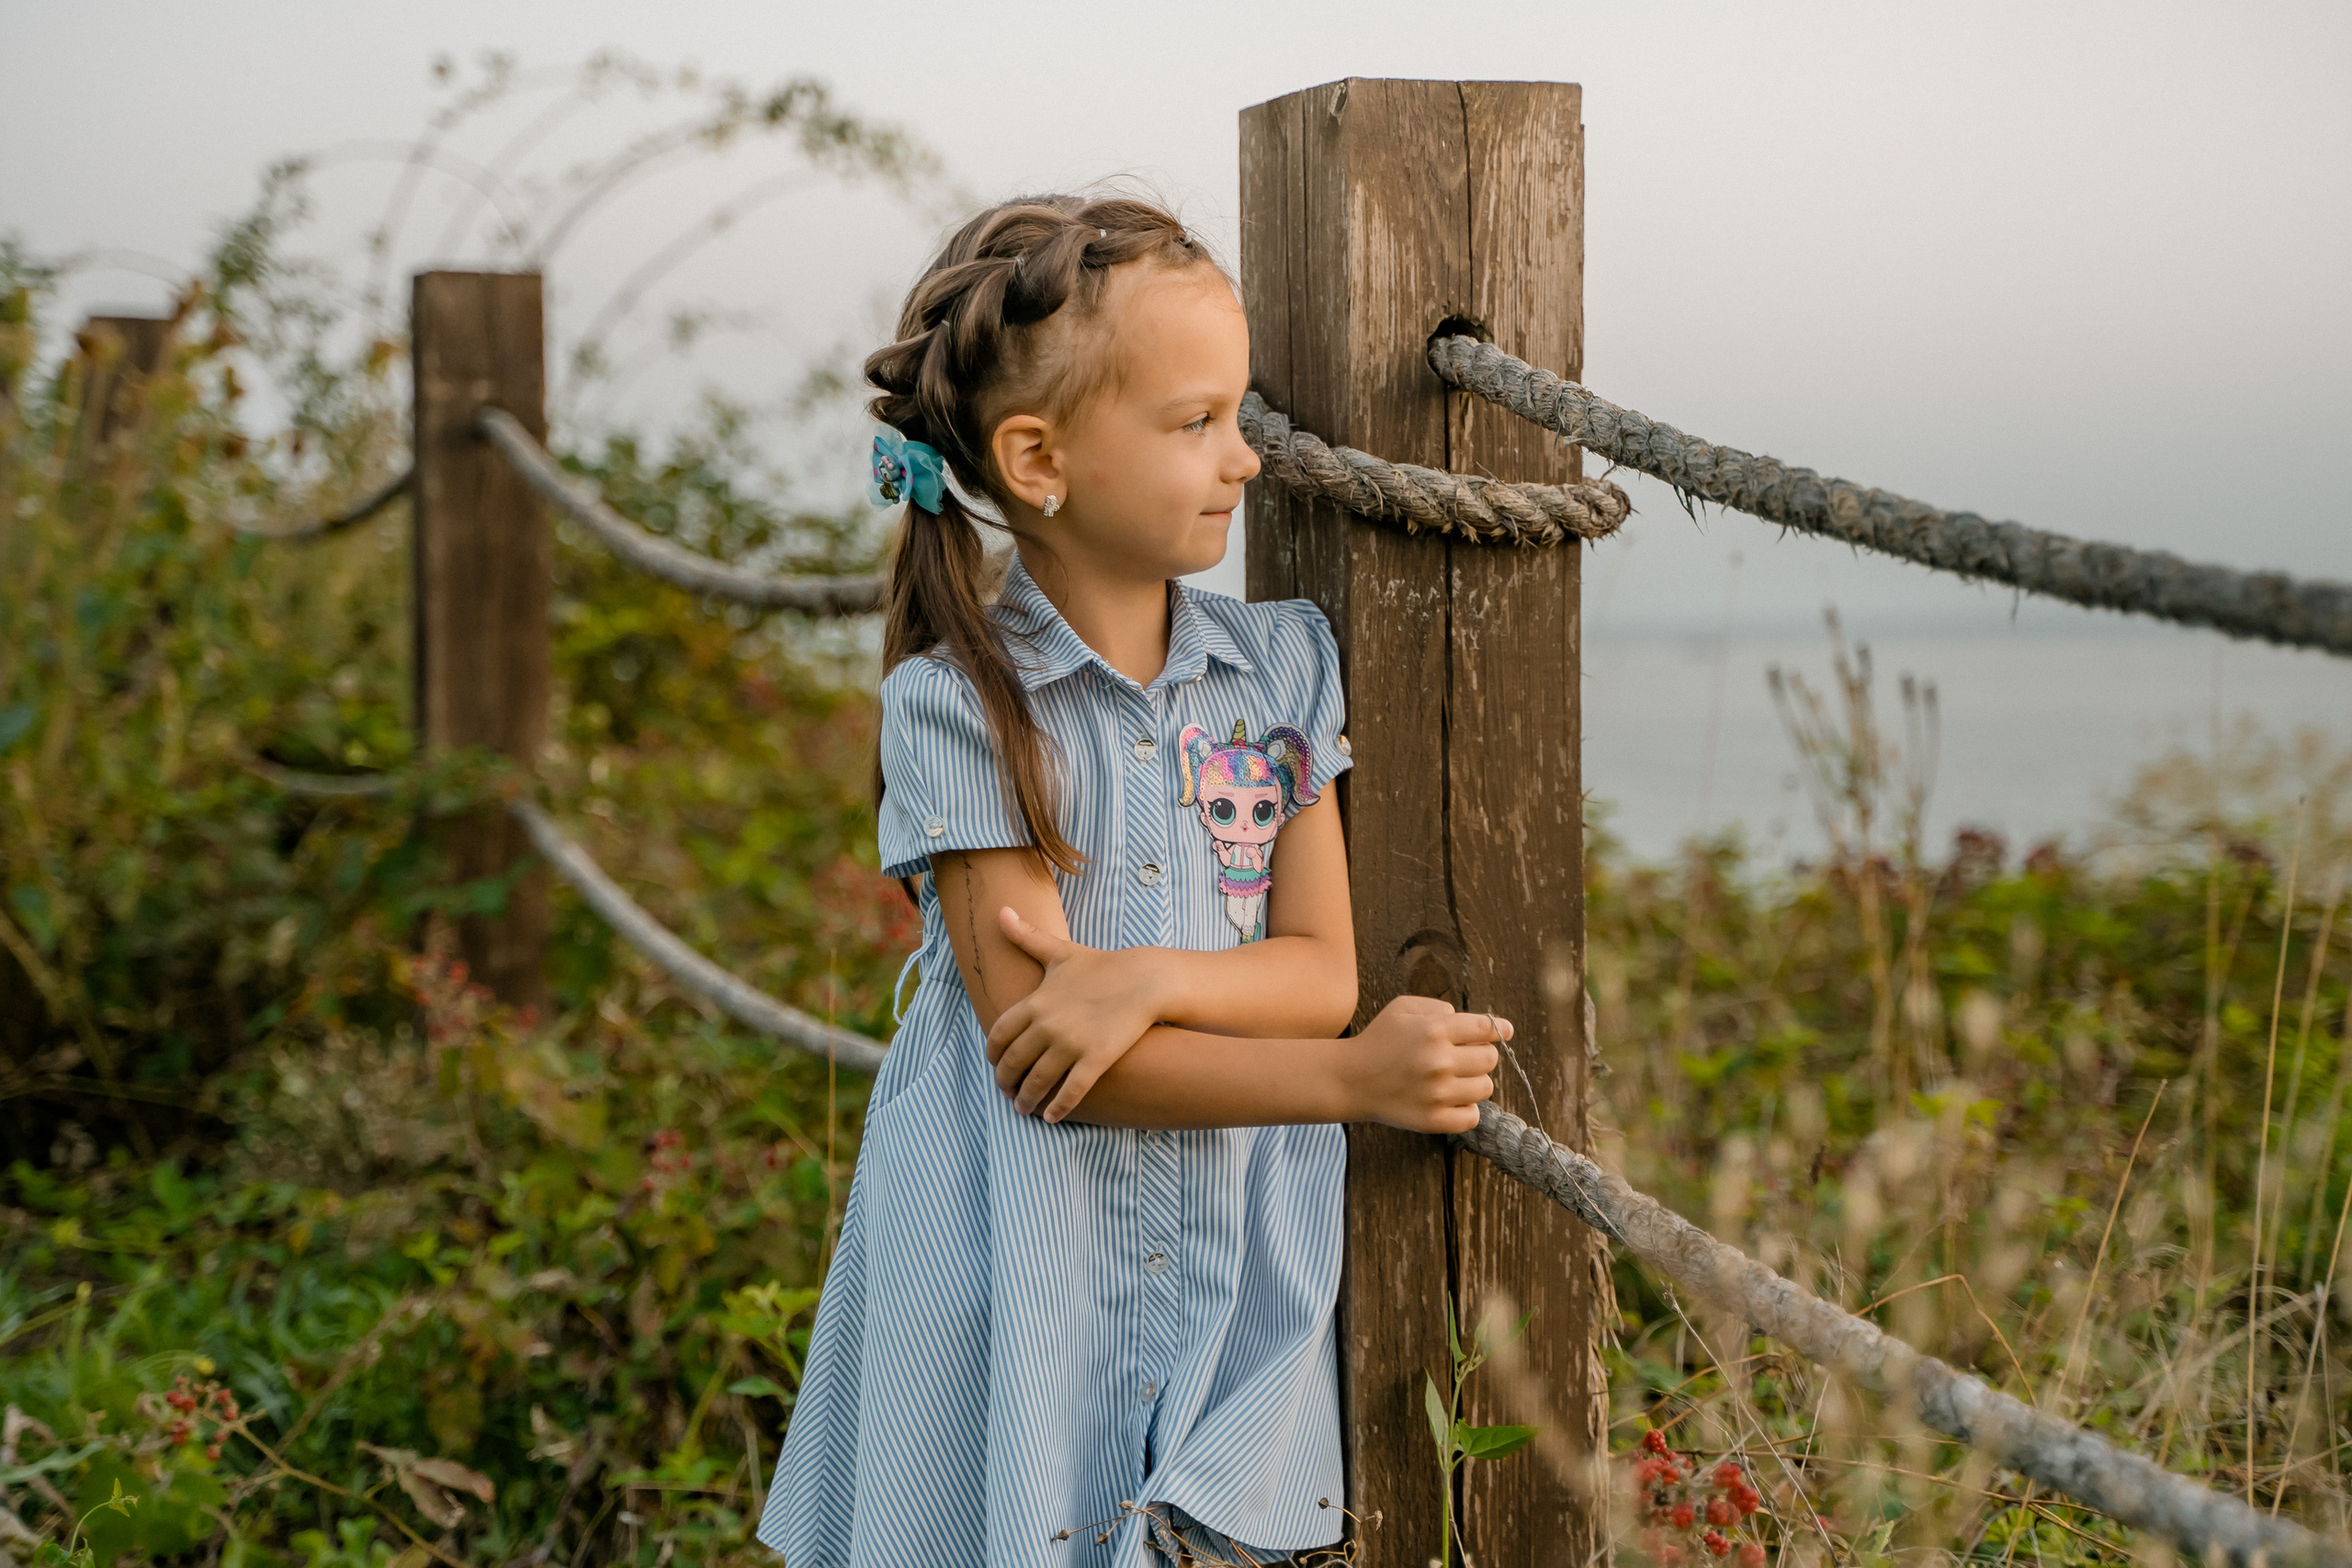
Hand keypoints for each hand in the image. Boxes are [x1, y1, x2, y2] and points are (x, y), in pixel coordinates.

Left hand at [985, 907, 1168, 1122]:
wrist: (1144, 979)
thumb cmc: (1101, 966)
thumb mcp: (1059, 952)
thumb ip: (1026, 936)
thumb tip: (1000, 911)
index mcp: (1036, 1002)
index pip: (999, 1036)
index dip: (993, 1055)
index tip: (995, 1065)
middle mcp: (1048, 1026)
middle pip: (1013, 1063)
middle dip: (1006, 1082)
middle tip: (1007, 1092)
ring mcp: (1071, 1044)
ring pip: (1037, 1082)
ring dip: (1027, 1100)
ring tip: (1024, 1109)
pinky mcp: (1095, 1060)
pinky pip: (1070, 1092)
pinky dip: (1057, 1108)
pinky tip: (1052, 1117)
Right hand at [1343, 996, 1505, 1133]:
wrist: (1350, 1079)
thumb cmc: (1379, 1040)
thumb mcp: (1402, 1008)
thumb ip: (1438, 1008)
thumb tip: (1471, 1024)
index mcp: (1434, 1030)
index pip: (1485, 1029)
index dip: (1500, 1030)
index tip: (1505, 1031)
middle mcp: (1439, 1061)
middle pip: (1490, 1059)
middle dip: (1480, 1055)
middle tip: (1463, 1057)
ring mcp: (1437, 1093)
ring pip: (1485, 1088)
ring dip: (1474, 1082)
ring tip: (1453, 1078)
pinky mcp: (1433, 1120)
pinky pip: (1472, 1116)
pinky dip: (1466, 1109)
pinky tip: (1451, 1099)